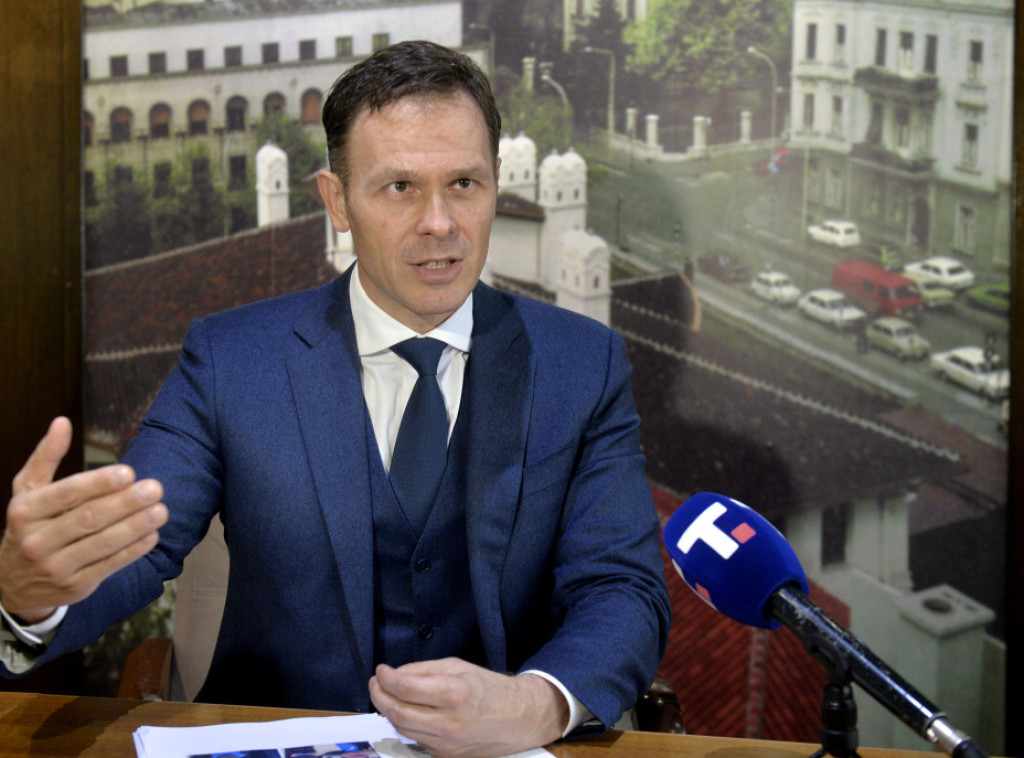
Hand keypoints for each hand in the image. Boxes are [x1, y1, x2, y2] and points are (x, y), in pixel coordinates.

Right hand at [0, 417, 167, 623]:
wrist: (11, 584)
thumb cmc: (28, 526)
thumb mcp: (27, 491)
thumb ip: (45, 457)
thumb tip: (61, 422)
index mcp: (25, 511)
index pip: (65, 494)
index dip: (98, 483)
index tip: (128, 472)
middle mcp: (36, 540)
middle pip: (87, 519)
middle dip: (124, 503)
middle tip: (154, 488)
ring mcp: (54, 567)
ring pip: (100, 544)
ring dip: (134, 527)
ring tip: (160, 511)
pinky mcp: (74, 587)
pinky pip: (107, 567)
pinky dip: (132, 551)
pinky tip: (152, 535)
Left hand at [368, 657, 567, 757]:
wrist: (519, 718)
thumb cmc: (489, 688)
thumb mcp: (459, 667)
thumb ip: (424, 670)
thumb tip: (394, 675)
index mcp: (454, 694)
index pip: (405, 688)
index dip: (386, 678)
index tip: (381, 670)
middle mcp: (449, 723)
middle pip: (397, 713)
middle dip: (378, 696)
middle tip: (375, 683)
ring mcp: (446, 744)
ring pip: (403, 729)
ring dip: (389, 711)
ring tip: (386, 695)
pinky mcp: (445, 757)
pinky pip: (417, 739)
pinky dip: (407, 724)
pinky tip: (408, 711)